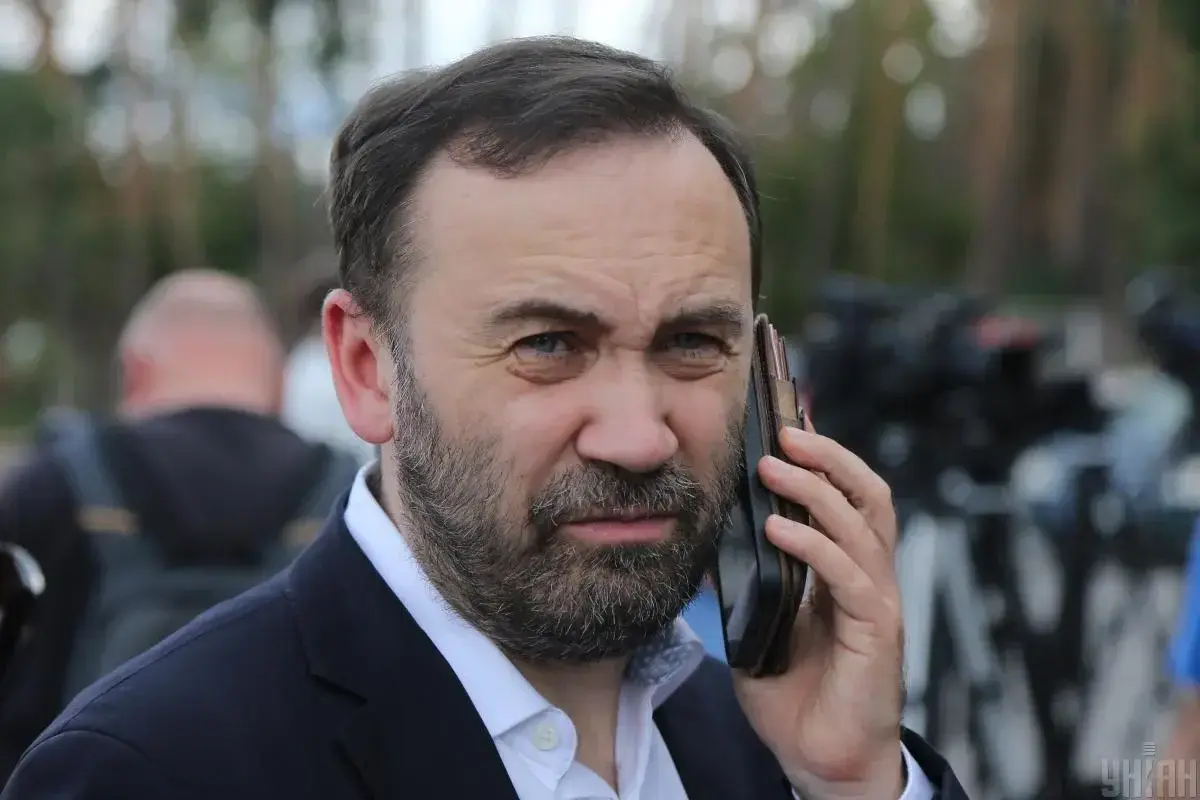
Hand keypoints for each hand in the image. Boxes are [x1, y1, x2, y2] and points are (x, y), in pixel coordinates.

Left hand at [733, 421, 904, 799]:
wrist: (820, 760)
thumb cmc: (793, 692)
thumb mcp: (759, 622)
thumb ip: (747, 580)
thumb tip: (713, 536)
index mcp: (844, 569)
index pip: (844, 496)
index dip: (823, 456)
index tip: (786, 419)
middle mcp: (868, 575)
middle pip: (867, 494)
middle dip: (828, 455)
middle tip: (783, 430)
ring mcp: (876, 602)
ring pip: (863, 523)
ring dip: (817, 488)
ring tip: (772, 467)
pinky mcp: (876, 633)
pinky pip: (849, 576)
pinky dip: (814, 545)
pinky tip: (778, 529)